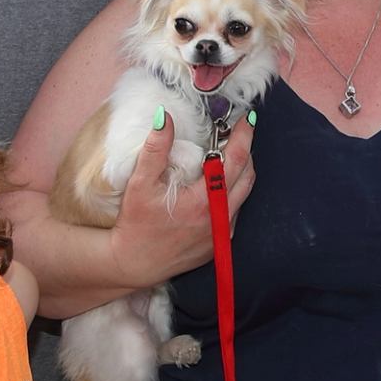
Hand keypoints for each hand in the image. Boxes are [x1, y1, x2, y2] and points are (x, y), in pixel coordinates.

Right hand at [106, 114, 256, 286]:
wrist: (134, 263)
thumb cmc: (135, 224)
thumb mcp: (140, 183)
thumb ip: (155, 149)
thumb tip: (165, 117)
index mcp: (204, 202)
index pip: (235, 161)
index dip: (243, 136)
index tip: (246, 118)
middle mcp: (219, 219)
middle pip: (247, 176)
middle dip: (246, 150)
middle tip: (237, 131)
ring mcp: (221, 233)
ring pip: (243, 194)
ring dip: (240, 171)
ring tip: (228, 152)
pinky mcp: (219, 243)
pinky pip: (234, 211)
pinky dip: (231, 192)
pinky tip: (217, 184)